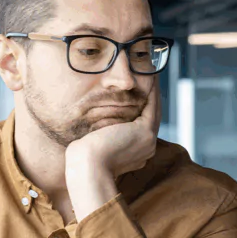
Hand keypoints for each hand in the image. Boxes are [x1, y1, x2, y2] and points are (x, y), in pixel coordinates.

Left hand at [65, 81, 159, 220]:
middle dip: (149, 95)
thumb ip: (100, 135)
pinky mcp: (145, 132)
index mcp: (135, 152)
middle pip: (150, 115)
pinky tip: (149, 74)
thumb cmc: (82, 159)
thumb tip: (92, 128)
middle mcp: (145, 147)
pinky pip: (151, 104)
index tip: (137, 89)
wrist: (87, 167)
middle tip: (148, 74)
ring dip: (153, 88)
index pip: (140, 124)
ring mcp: (148, 140)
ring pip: (154, 108)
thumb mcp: (94, 144)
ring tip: (150, 70)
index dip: (140, 105)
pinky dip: (151, 88)